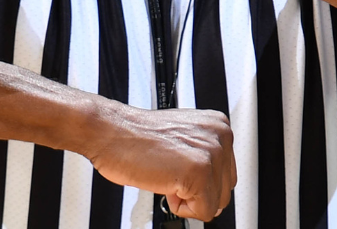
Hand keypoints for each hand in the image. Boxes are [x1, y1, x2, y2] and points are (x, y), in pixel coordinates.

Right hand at [84, 105, 235, 221]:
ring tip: (165, 175)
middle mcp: (220, 136)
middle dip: (196, 191)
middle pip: (224, 190)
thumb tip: (214, 186)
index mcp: (218, 126)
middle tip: (169, 173)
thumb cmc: (135, 136)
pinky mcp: (199, 172)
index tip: (179, 170)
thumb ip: (202, 155)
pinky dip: (180, 207)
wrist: (110, 131)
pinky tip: (164, 182)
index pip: (226, 173)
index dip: (199, 181)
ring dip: (187, 198)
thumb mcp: (181, 138)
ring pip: (215, 203)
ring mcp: (212, 153)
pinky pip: (203, 212)